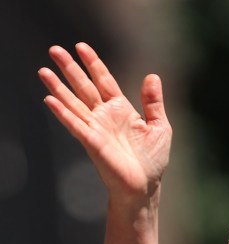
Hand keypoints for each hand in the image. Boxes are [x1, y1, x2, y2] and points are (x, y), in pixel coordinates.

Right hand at [38, 43, 171, 202]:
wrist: (145, 186)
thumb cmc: (152, 160)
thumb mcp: (159, 126)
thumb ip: (153, 102)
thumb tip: (152, 76)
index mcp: (121, 110)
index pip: (104, 81)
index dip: (93, 64)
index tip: (81, 47)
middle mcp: (104, 116)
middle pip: (84, 87)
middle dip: (70, 68)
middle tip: (55, 49)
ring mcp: (95, 128)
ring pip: (73, 102)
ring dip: (57, 87)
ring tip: (43, 70)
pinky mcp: (91, 142)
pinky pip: (74, 124)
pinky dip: (62, 113)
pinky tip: (49, 100)